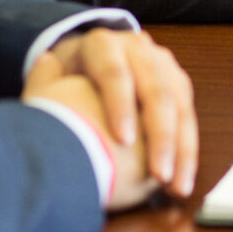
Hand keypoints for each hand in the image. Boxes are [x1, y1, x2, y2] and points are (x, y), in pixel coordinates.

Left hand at [30, 28, 197, 197]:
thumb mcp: (52, 79)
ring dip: (181, 150)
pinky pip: (188, 120)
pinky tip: (181, 183)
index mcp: (102, 44)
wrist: (94, 68)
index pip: (113, 72)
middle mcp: (138, 48)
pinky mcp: (178, 85)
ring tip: (175, 187)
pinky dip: (186, 154)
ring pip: (179, 107)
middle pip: (155, 91)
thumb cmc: (68, 82)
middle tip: (157, 174)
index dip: (120, 105)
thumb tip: (46, 64)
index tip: (123, 141)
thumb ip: (44, 78)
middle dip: (160, 136)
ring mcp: (162, 65)